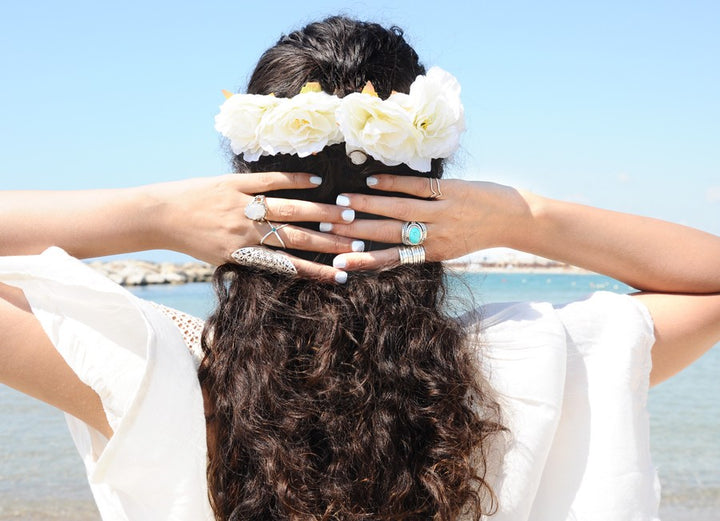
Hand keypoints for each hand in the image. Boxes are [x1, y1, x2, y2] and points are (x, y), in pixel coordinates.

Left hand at [148, 173, 362, 280]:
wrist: (159, 215)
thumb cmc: (191, 240)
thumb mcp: (221, 257)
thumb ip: (252, 257)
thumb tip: (285, 261)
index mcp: (243, 253)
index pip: (287, 265)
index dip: (315, 271)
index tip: (340, 275)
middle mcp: (245, 231)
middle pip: (296, 237)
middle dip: (329, 241)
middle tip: (356, 242)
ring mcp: (241, 205)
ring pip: (289, 208)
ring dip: (320, 211)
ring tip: (345, 214)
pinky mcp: (234, 183)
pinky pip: (269, 181)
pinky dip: (294, 180)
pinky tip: (317, 182)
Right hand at [322, 174, 531, 269]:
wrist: (514, 218)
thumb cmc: (478, 233)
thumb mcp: (449, 247)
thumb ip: (421, 246)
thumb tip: (386, 244)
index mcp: (432, 254)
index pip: (391, 259)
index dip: (363, 261)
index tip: (338, 263)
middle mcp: (436, 235)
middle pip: (388, 234)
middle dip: (355, 231)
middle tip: (328, 226)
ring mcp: (444, 212)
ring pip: (399, 209)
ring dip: (368, 204)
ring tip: (342, 201)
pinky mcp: (452, 191)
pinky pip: (418, 186)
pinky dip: (394, 183)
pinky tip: (373, 180)